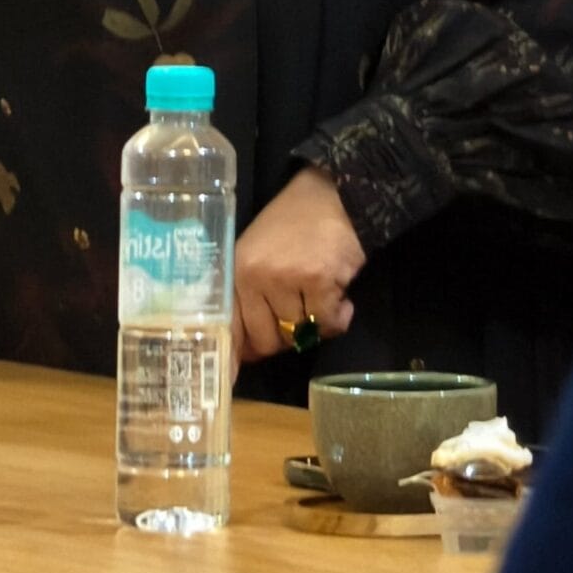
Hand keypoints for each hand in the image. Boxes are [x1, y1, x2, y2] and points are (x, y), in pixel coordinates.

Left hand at [232, 166, 364, 363]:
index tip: (233, 377)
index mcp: (236, 272)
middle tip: (300, 314)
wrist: (332, 195)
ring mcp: (287, 279)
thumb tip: (247, 353)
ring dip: (317, 323)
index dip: (237, 355)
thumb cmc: (293, 226)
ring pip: (301, 333)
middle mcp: (255, 277)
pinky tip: (341, 297)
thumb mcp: (257, 254)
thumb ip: (249, 297)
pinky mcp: (320, 281)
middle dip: (287, 337)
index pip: (231, 327)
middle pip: (268, 340)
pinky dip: (339, 317)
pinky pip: (328, 324)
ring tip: (321, 293)